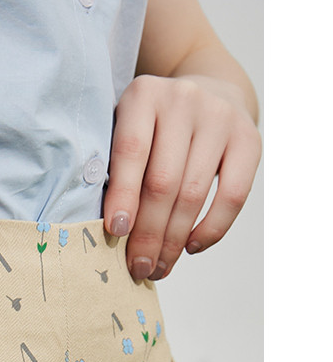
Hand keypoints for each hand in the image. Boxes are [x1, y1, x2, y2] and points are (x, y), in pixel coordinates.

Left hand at [103, 73, 261, 279]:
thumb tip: (111, 232)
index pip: (132, 151)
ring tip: (159, 267)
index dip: (123, 196)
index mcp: (144, 95)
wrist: (210, 93)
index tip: (115, 233)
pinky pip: (232, 196)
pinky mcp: (249, 139)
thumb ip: (113, 167)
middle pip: (163, 181)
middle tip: (138, 267)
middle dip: (148, 233)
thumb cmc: (155, 127)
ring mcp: (220, 117)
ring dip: (174, 240)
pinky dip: (210, 230)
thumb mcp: (126, 129)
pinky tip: (191, 247)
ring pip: (193, 194)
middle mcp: (183, 100)